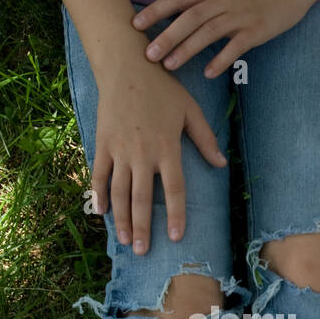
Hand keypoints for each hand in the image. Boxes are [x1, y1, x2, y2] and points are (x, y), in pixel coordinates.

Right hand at [91, 56, 226, 255]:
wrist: (127, 67)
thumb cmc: (162, 88)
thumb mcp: (191, 110)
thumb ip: (206, 139)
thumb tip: (222, 164)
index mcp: (167, 148)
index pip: (173, 190)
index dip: (175, 215)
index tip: (175, 236)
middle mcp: (143, 154)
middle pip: (142, 199)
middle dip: (143, 228)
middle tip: (142, 251)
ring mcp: (120, 150)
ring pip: (119, 192)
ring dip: (122, 219)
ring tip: (124, 240)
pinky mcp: (103, 144)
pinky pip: (99, 174)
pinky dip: (98, 194)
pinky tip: (100, 213)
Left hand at [131, 0, 317, 76]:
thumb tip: (181, 14)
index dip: (156, 10)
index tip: (135, 24)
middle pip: (189, 18)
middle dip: (166, 36)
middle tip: (147, 54)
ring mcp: (240, 14)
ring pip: (208, 32)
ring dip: (187, 49)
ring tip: (169, 65)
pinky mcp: (257, 29)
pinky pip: (236, 46)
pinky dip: (220, 59)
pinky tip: (208, 73)